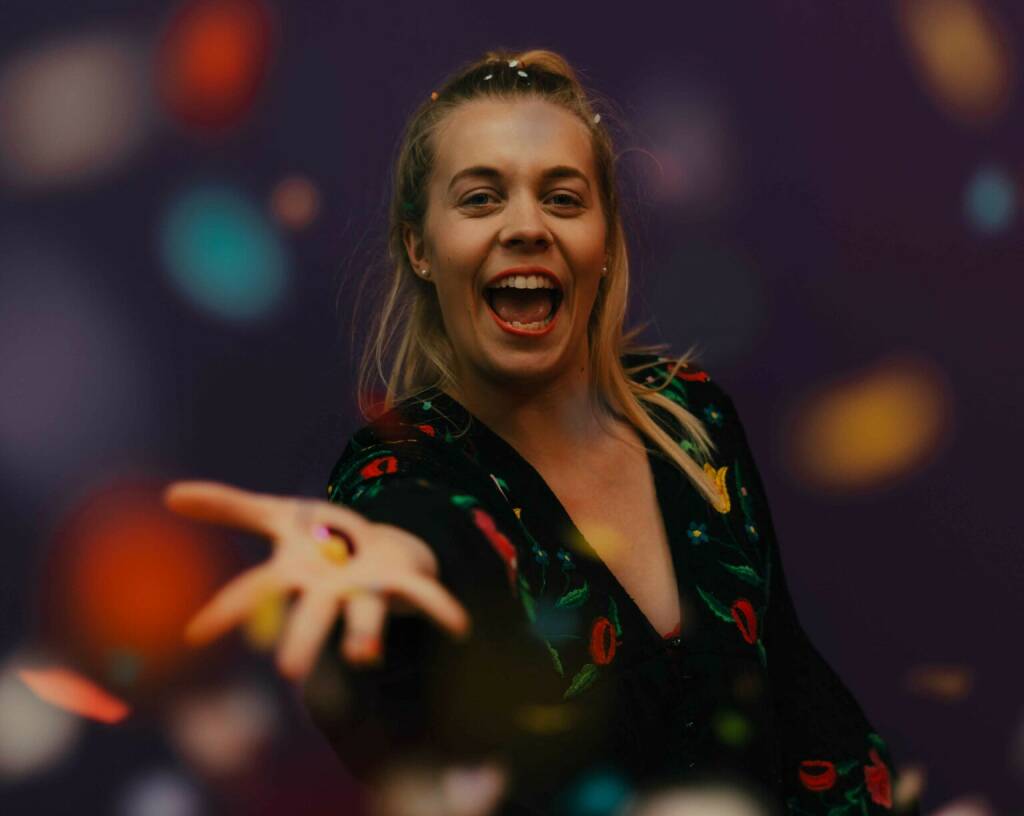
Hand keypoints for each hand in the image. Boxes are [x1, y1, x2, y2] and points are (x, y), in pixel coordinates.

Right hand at [163, 480, 470, 681]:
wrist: (382, 547)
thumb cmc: (324, 541)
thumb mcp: (280, 515)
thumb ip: (230, 507)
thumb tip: (169, 494)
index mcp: (296, 575)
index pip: (254, 592)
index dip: (225, 612)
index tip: (191, 636)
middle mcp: (329, 593)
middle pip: (312, 617)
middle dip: (303, 642)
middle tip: (289, 672)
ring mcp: (367, 592)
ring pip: (366, 616)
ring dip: (366, 636)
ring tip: (366, 657)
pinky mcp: (403, 585)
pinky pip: (425, 599)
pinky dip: (441, 611)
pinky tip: (460, 626)